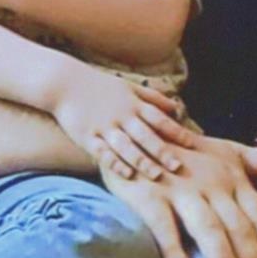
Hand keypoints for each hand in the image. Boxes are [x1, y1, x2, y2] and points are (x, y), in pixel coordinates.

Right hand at [48, 61, 194, 181]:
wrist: (64, 83)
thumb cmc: (99, 86)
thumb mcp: (128, 87)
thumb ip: (153, 98)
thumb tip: (176, 107)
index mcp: (133, 104)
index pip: (159, 119)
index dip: (176, 131)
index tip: (192, 144)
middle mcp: (121, 116)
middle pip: (146, 135)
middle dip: (163, 151)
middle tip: (178, 167)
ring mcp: (104, 127)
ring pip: (126, 147)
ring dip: (142, 161)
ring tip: (156, 175)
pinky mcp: (87, 136)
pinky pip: (103, 152)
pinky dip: (115, 163)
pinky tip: (127, 174)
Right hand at [101, 141, 256, 257]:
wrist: (135, 133)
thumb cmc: (189, 153)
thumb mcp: (232, 154)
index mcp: (233, 178)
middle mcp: (211, 184)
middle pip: (238, 228)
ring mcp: (179, 189)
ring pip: (207, 227)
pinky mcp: (148, 195)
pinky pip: (162, 224)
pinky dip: (172, 249)